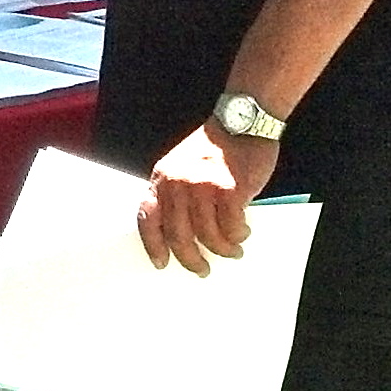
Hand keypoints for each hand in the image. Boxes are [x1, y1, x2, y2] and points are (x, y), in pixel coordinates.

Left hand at [138, 123, 278, 275]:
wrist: (241, 122)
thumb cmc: (215, 147)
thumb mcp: (182, 166)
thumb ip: (178, 194)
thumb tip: (182, 232)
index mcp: (161, 178)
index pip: (148, 217)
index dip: (153, 244)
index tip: (160, 262)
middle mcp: (177, 183)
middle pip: (178, 234)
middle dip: (190, 258)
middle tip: (201, 269)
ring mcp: (202, 187)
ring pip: (207, 235)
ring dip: (222, 250)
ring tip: (232, 251)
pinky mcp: (229, 190)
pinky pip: (231, 227)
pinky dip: (237, 236)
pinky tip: (242, 234)